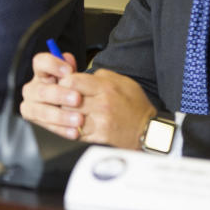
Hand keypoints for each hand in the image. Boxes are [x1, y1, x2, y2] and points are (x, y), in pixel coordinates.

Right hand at [20, 51, 83, 135]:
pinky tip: (75, 131)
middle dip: (60, 95)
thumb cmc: (70, 88)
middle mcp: (33, 88)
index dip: (53, 65)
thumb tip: (67, 58)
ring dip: (61, 116)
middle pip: (41, 90)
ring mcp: (32, 105)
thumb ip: (70, 68)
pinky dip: (63, 130)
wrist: (72, 106)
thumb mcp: (73, 76)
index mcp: (41, 73)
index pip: (40, 62)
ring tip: (79, 119)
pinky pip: (48, 127)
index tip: (69, 71)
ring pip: (41, 111)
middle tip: (77, 98)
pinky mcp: (35, 121)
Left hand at [21, 55, 155, 148]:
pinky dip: (71, 127)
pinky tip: (73, 123)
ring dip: (65, 113)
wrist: (147, 130)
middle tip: (62, 97)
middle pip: (67, 98)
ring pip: (69, 115)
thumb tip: (81, 73)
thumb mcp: (122, 81)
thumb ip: (100, 76)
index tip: (65, 82)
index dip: (65, 81)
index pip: (73, 81)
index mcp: (106, 87)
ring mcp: (99, 122)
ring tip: (68, 110)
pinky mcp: (98, 136)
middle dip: (61, 97)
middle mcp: (101, 104)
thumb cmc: (135, 104)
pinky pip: (76, 131)